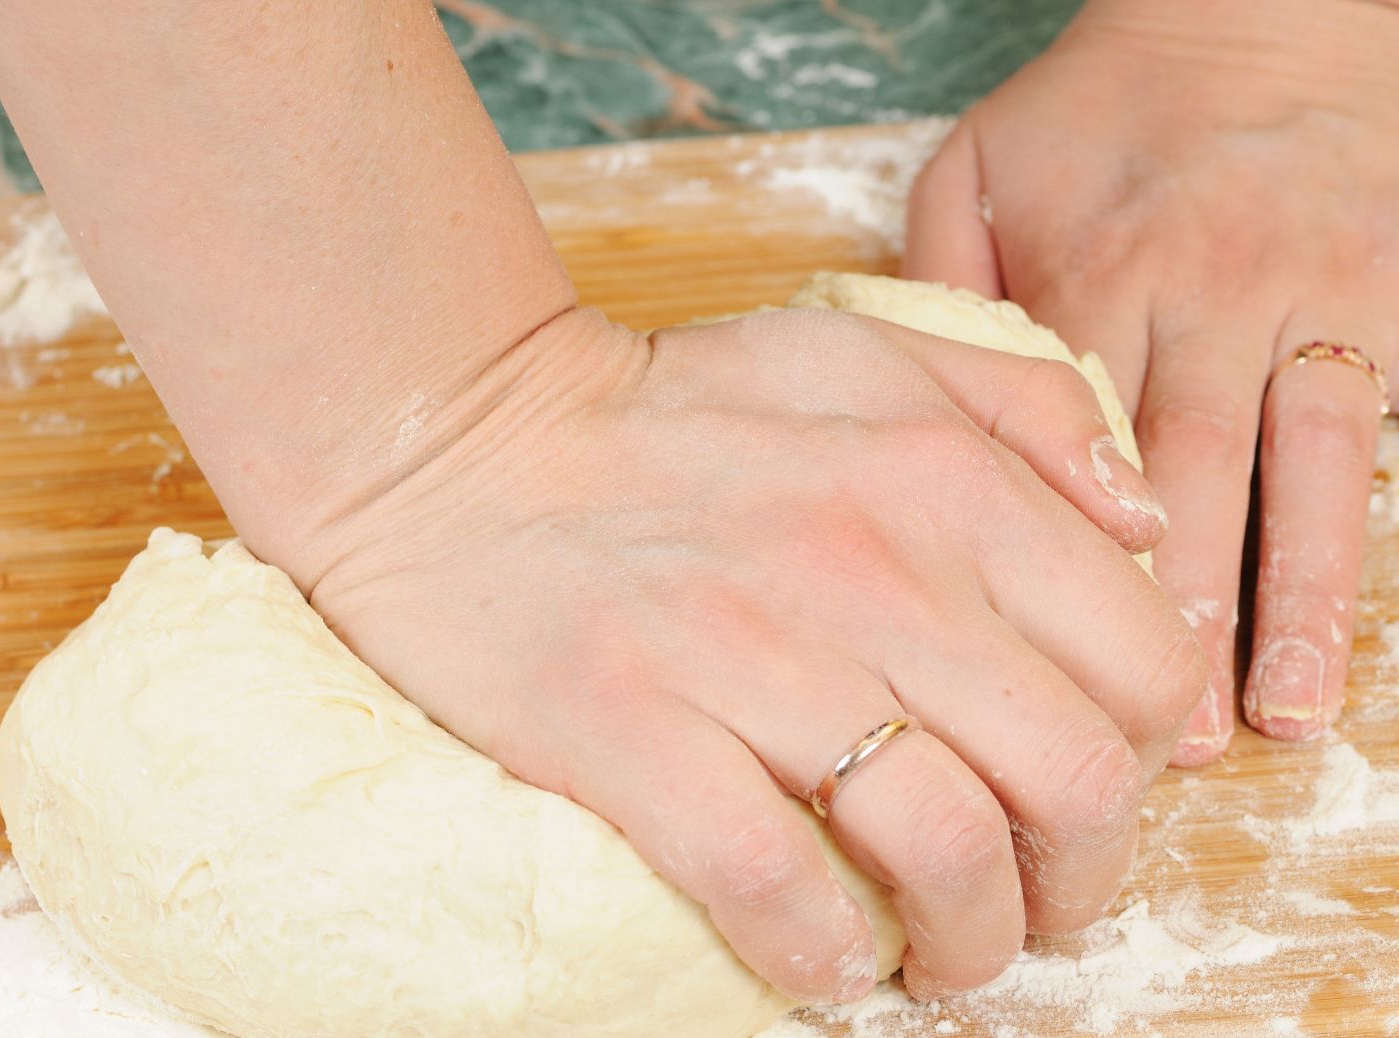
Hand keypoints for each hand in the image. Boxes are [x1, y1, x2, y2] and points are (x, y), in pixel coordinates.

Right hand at [289, 306, 1203, 1000]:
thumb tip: (1141, 524)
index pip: (1143, 662)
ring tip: (942, 953)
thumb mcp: (866, 354)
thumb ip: (1022, 408)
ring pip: (944, 852)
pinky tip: (828, 962)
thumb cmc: (670, 414)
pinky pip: (777, 888)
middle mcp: (869, 567)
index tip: (1089, 796)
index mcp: (943, 482)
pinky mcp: (632, 731)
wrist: (460, 441)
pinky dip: (826, 957)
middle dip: (1082, 880)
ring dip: (969, 942)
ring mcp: (746, 656)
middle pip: (1073, 780)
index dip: (1147, 758)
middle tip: (1034, 903)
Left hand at [904, 0, 1398, 763]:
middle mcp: (1211, 296)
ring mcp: (1314, 302)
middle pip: (1194, 476)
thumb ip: (934, 286)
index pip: (1080, 446)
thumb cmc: (1099, 109)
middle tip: (1164, 744)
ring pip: (1307, 469)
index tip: (1048, 668)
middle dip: (1182, 616)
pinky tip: (1358, 616)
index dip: (1069, 565)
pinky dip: (1366, 528)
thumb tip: (900, 418)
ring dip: (1295, 599)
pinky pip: (1378, 431)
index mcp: (1096, 272)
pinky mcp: (1386, 306)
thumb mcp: (976, 167)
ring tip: (1288, 716)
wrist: (1260, 15)